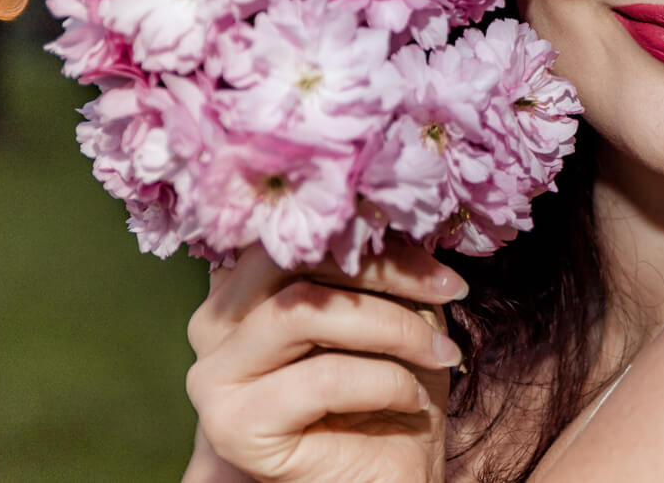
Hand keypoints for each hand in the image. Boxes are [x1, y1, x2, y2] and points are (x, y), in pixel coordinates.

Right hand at [182, 239, 467, 482]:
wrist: (390, 474)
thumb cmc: (392, 385)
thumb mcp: (395, 306)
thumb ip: (376, 261)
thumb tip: (391, 207)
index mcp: (246, 286)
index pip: (299, 230)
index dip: (371, 231)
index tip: (439, 259)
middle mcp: (214, 323)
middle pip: (291, 260)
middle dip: (384, 270)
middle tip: (450, 290)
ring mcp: (214, 376)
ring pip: (303, 312)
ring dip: (393, 327)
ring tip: (440, 353)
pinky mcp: (232, 426)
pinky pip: (321, 378)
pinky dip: (384, 381)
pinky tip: (412, 398)